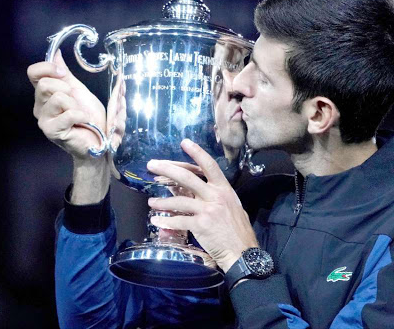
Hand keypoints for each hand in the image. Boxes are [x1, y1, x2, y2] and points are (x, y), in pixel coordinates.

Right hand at [27, 50, 108, 203]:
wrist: (100, 141)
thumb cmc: (90, 118)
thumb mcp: (79, 91)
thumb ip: (66, 74)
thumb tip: (56, 53)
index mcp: (45, 94)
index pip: (33, 73)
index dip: (48, 68)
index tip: (64, 74)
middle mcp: (40, 106)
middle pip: (45, 84)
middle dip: (67, 90)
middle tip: (76, 102)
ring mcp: (44, 120)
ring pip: (57, 97)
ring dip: (76, 105)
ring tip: (80, 115)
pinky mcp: (52, 131)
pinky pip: (68, 113)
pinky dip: (82, 115)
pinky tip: (84, 122)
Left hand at [147, 139, 257, 271]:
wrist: (242, 252)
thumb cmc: (237, 231)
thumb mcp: (231, 206)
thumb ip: (215, 197)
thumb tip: (198, 192)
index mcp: (224, 189)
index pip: (209, 166)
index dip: (197, 153)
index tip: (184, 142)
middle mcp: (216, 196)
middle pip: (187, 177)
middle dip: (167, 169)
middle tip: (152, 165)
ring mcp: (208, 210)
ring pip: (179, 201)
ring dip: (162, 201)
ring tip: (151, 202)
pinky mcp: (201, 225)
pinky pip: (178, 221)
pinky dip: (166, 221)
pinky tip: (157, 221)